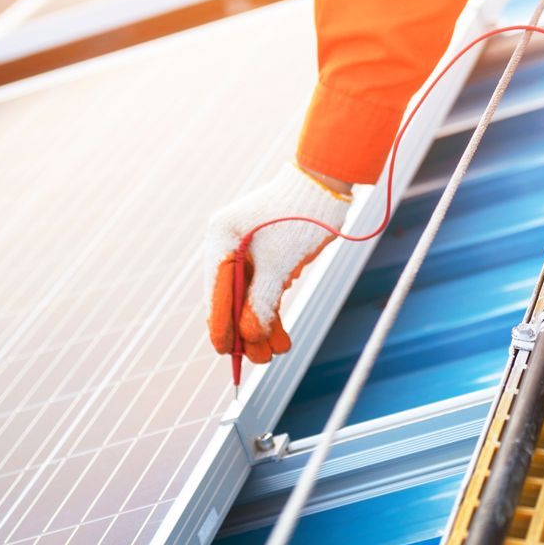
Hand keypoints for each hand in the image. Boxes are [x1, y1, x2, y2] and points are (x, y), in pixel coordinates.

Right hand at [203, 165, 352, 364]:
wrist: (327, 185)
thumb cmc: (301, 218)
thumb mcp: (280, 265)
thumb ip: (260, 303)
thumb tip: (248, 338)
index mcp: (221, 238)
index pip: (216, 290)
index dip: (220, 324)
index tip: (225, 352)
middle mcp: (228, 243)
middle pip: (231, 297)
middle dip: (245, 329)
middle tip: (257, 360)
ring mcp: (246, 249)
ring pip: (249, 296)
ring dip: (261, 325)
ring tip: (274, 354)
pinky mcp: (265, 254)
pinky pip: (263, 289)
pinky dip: (272, 311)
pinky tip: (280, 337)